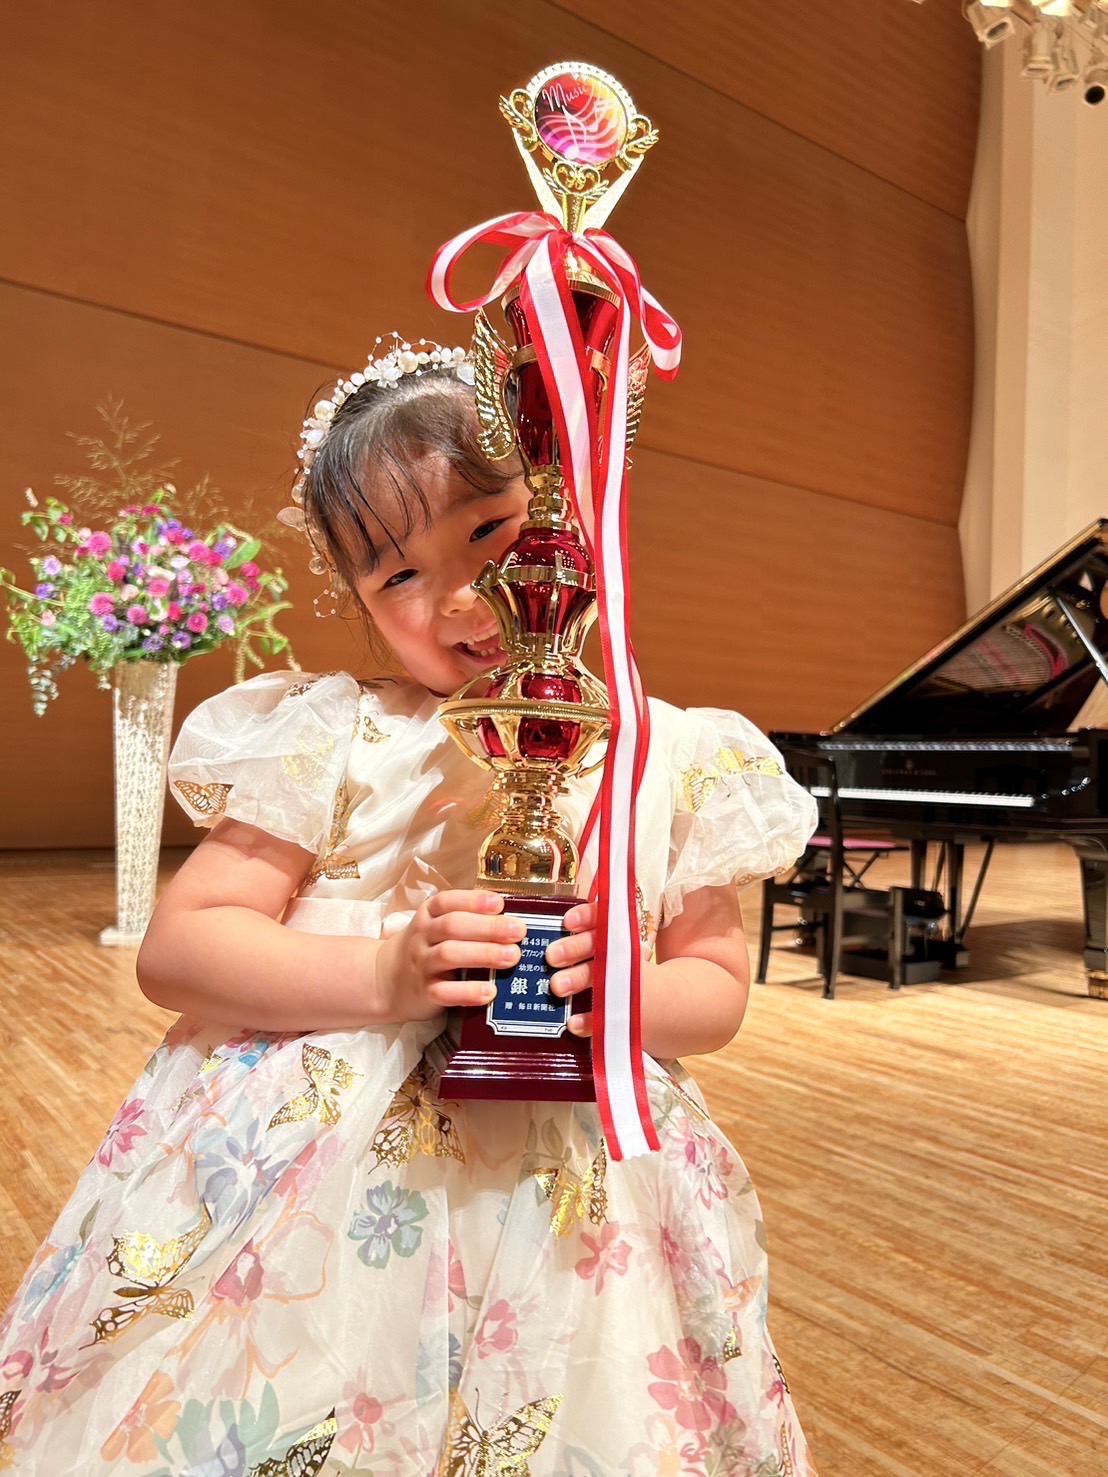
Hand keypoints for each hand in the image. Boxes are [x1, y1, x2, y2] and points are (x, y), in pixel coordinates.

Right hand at [375, 889, 526, 1022]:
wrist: (386, 979)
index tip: (500, 904)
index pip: (447, 902)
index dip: (474, 901)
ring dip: (483, 954)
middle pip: (452, 926)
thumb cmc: (425, 947)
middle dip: (488, 927)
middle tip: (518, 931)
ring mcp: (422, 964)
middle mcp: (423, 936)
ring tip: (512, 956)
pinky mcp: (424, 992)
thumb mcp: (436, 926)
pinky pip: (444, 992)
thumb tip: (510, 916)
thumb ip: (466, 918)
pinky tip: (490, 991)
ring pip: (449, 955)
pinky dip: (468, 992)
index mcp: (429, 915)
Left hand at [545, 902, 651, 1038]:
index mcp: (623, 937)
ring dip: (580, 981)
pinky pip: (610, 1020)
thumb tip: (554, 923)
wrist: (673, 1004)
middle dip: (575, 950)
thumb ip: (593, 933)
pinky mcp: (630, 1018)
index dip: (587, 918)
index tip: (567, 921)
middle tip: (551, 955)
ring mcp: (632, 989)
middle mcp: (627, 960)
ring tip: (557, 986)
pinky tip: (573, 1022)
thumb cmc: (631, 971)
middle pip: (602, 948)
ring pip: (604, 979)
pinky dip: (591, 1021)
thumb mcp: (622, 947)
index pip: (607, 920)